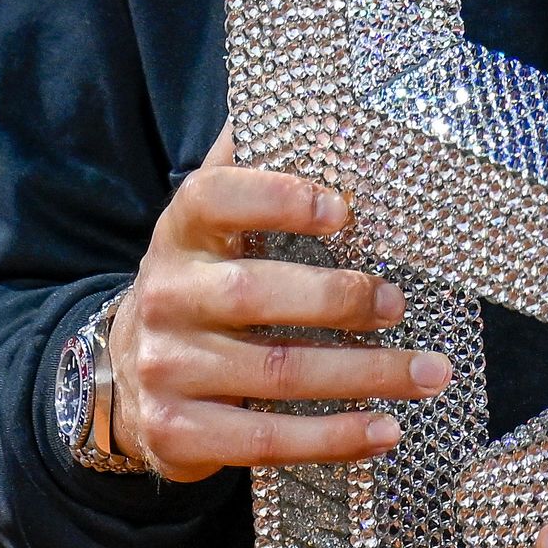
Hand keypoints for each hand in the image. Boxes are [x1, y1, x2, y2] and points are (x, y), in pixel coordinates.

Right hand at [111, 134, 456, 483]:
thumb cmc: (201, 286)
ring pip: (275, 373)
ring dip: (363, 375)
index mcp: (181, 234)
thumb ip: (253, 169)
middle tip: (398, 304)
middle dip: (339, 300)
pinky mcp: (177, 433)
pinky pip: (265, 441)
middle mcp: (165, 297)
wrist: (120, 377)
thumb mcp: (211, 228)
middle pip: (255, 294)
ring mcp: (167, 368)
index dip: (278, 198)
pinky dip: (332, 439)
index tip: (342, 210)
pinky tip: (384, 431)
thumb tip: (318, 106)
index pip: (215, 199)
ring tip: (427, 373)